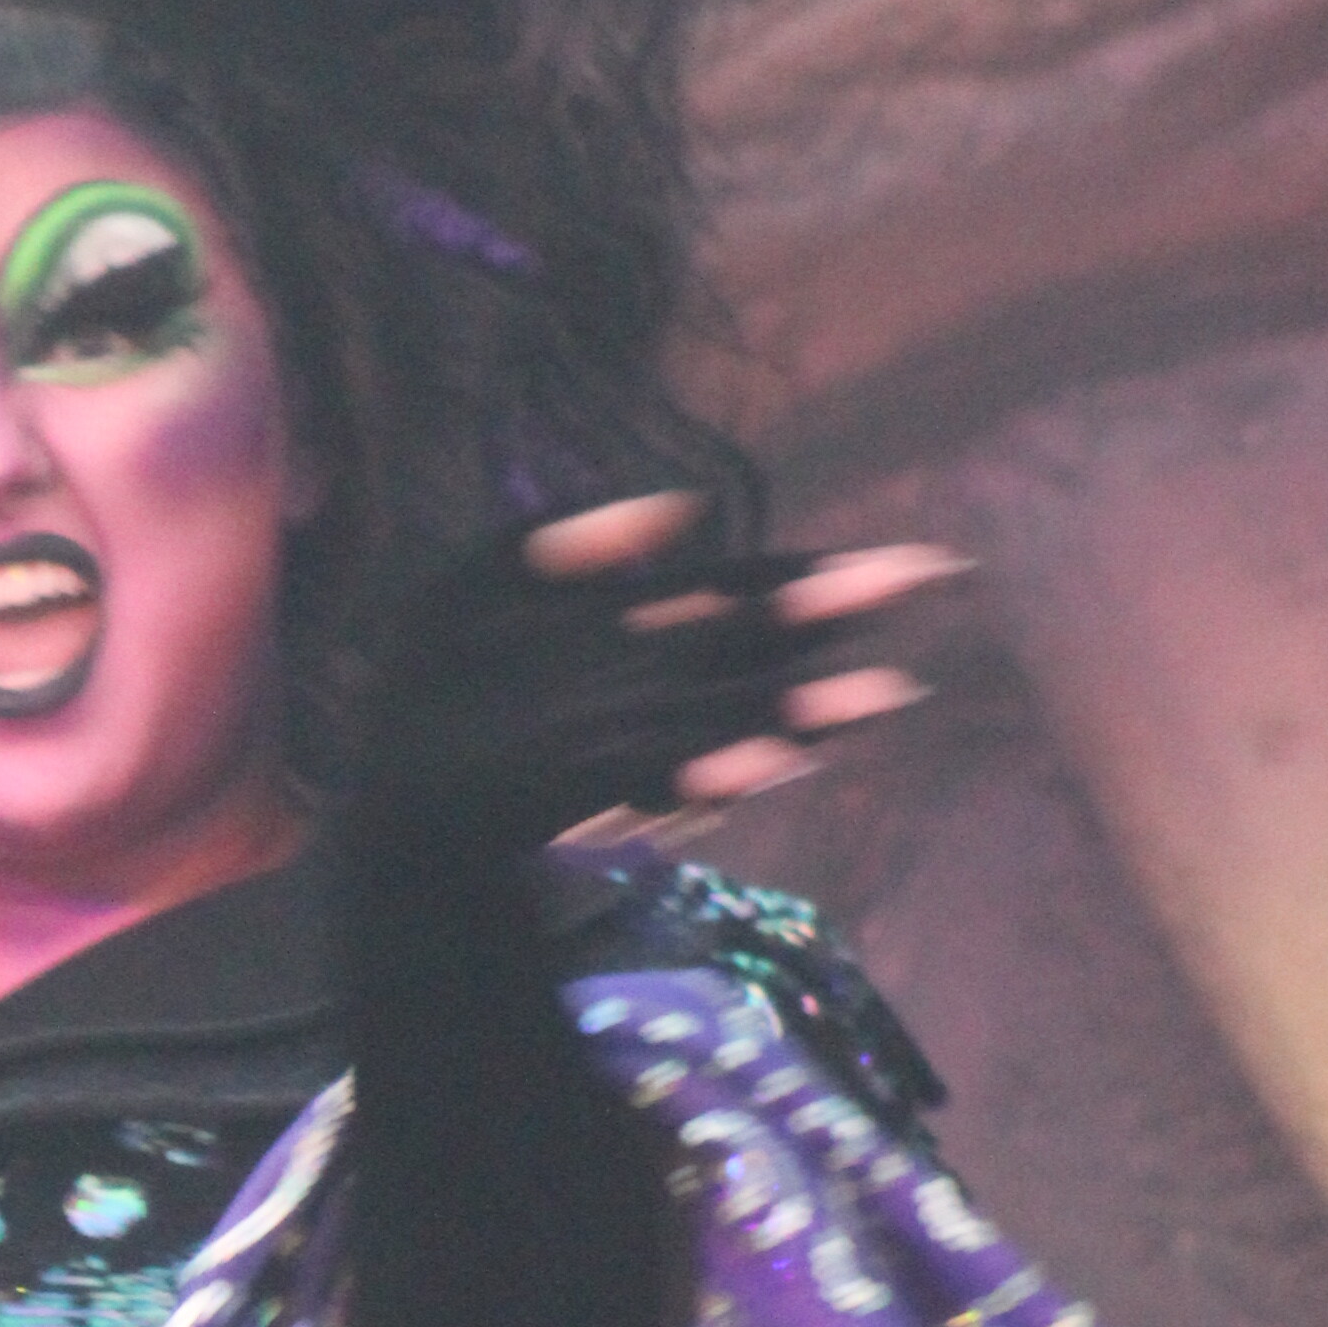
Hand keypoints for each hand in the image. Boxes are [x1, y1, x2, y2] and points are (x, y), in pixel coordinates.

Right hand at [351, 487, 959, 862]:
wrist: (393, 821)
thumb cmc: (439, 697)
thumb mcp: (479, 585)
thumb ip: (580, 540)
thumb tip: (691, 504)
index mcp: (594, 606)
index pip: (718, 582)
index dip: (805, 567)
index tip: (894, 562)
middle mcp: (597, 662)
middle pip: (734, 630)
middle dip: (830, 606)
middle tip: (934, 572)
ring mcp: (587, 729)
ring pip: (712, 707)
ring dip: (804, 697)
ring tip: (894, 690)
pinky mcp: (571, 790)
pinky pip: (659, 778)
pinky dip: (717, 770)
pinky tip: (784, 764)